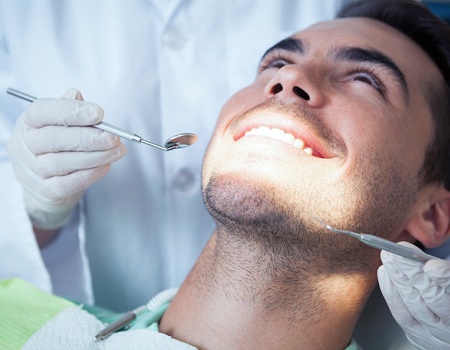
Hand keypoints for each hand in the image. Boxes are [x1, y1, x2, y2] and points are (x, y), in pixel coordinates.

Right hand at [7, 89, 125, 229]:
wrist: (45, 184)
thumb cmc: (58, 147)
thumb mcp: (59, 124)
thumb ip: (69, 110)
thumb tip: (76, 95)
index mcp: (27, 123)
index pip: (43, 112)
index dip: (71, 111)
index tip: (99, 113)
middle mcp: (24, 146)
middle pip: (54, 139)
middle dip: (88, 137)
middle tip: (113, 137)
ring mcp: (32, 171)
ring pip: (63, 162)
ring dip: (96, 156)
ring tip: (118, 151)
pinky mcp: (45, 191)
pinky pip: (69, 183)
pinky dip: (91, 174)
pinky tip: (106, 166)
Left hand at [378, 242, 449, 349]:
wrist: (449, 317)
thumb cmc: (447, 290)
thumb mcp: (449, 276)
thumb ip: (444, 270)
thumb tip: (425, 258)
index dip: (444, 278)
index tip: (430, 265)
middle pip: (433, 297)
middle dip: (412, 272)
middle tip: (397, 253)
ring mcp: (438, 336)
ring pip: (415, 305)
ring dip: (398, 278)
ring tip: (388, 258)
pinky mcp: (420, 338)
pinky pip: (403, 316)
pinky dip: (391, 292)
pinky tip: (384, 273)